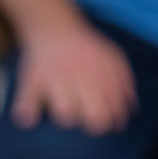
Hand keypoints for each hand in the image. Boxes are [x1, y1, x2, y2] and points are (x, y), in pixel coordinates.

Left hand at [12, 23, 136, 134]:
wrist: (57, 28)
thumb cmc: (42, 61)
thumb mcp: (28, 80)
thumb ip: (27, 102)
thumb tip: (26, 123)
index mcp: (58, 79)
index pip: (67, 107)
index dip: (72, 118)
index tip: (77, 126)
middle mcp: (80, 72)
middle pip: (94, 101)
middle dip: (100, 119)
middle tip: (103, 129)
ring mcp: (98, 63)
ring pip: (113, 90)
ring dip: (118, 109)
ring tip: (120, 123)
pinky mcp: (111, 55)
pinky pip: (123, 75)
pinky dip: (128, 90)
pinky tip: (130, 103)